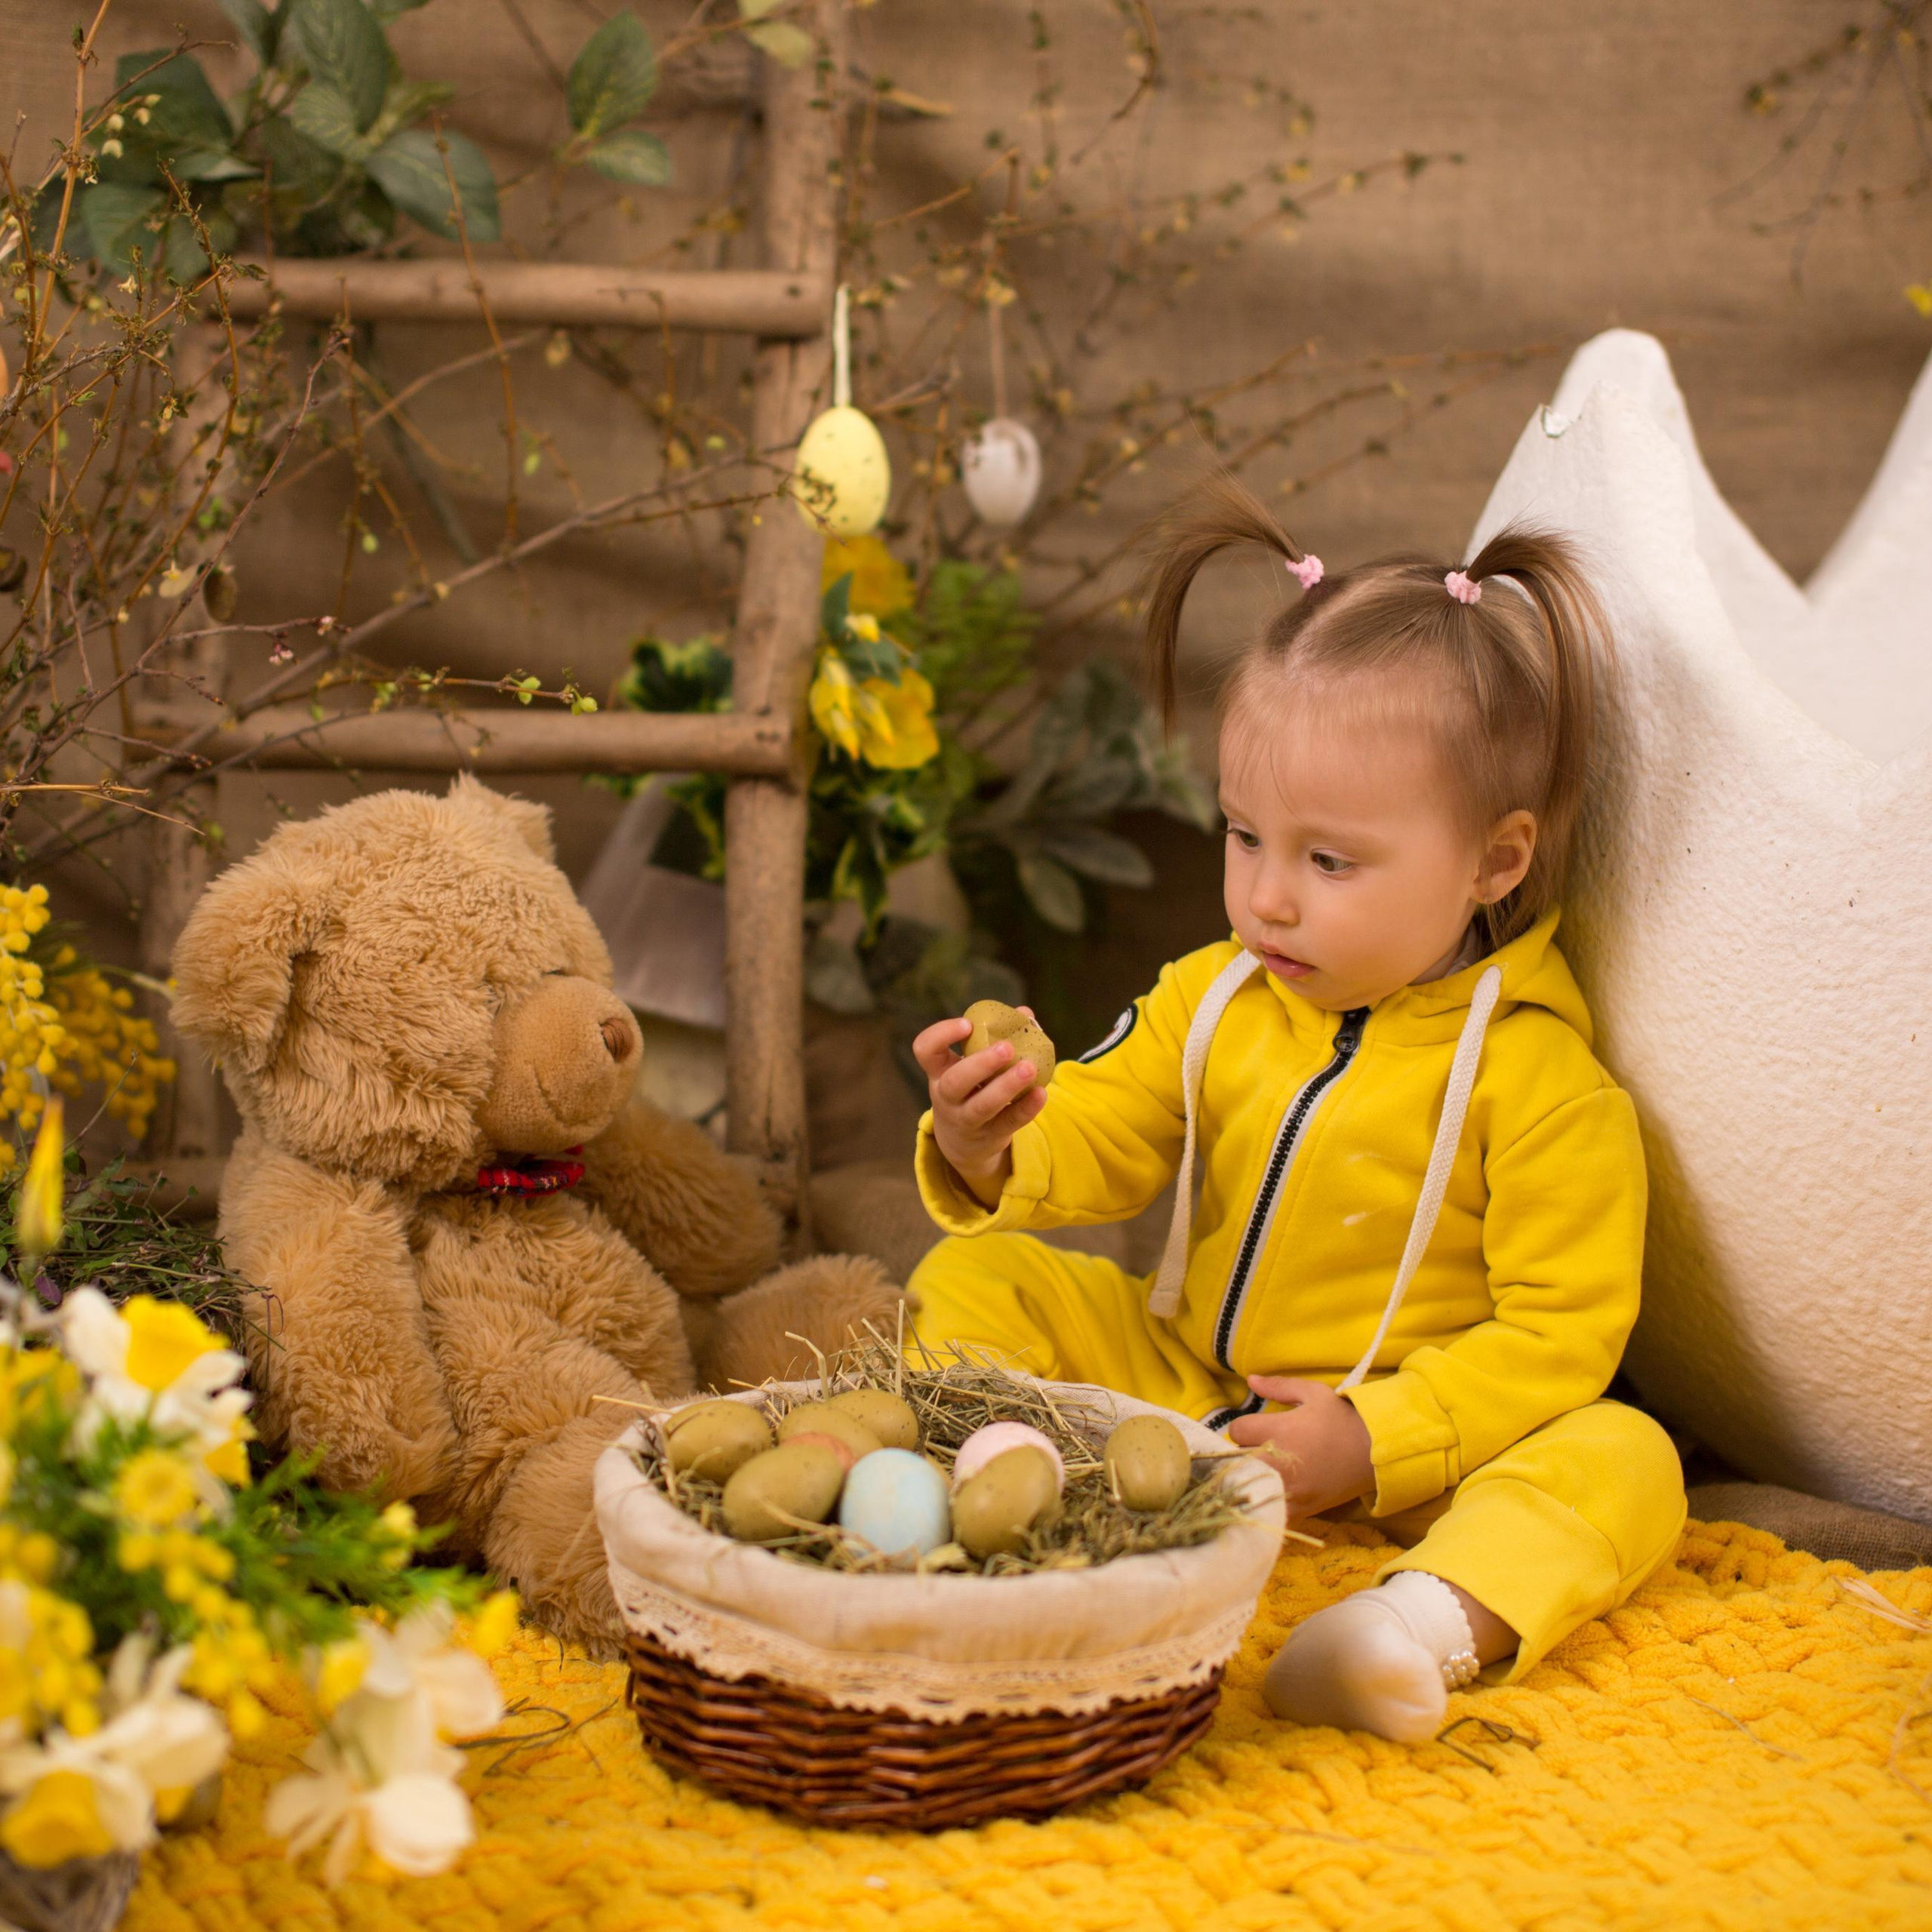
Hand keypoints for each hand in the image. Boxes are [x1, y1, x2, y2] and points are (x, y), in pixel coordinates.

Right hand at [910, 1008, 1048, 1205]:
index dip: (942, 1034)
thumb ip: (994, 1037)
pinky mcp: (990, 1136)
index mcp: (939, 1071)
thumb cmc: (971, 1088)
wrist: (963, 1142)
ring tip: (1029, 1068)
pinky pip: (1008, 1122)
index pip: (925, 1049)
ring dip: (1007, 1086)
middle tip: (1006, 1047)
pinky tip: (1041, 1093)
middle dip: (981, 1064)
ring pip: (982, 1106)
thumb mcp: (971, 1065)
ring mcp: (966, 1120)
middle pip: (954, 1082)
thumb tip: (1025, 1013)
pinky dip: (1026, 1108)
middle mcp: (947, 1097)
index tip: (967, 1024)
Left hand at [1228, 1376, 1374, 1523]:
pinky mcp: (1299, 1509)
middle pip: (1237, 1460)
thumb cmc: (1343, 1419)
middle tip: (1260, 1449)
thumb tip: (1250, 1380)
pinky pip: (1269, 1510)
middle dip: (1243, 1453)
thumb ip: (1279, 1386)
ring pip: (1249, 1486)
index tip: (1255, 1428)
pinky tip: (1274, 1491)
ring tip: (1265, 1470)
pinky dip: (1267, 1501)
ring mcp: (1289, 1489)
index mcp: (1280, 1430)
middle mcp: (1279, 1462)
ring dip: (1251, 1478)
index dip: (1243, 1427)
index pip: (1237, 1431)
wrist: (1376, 1454)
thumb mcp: (1314, 1394)